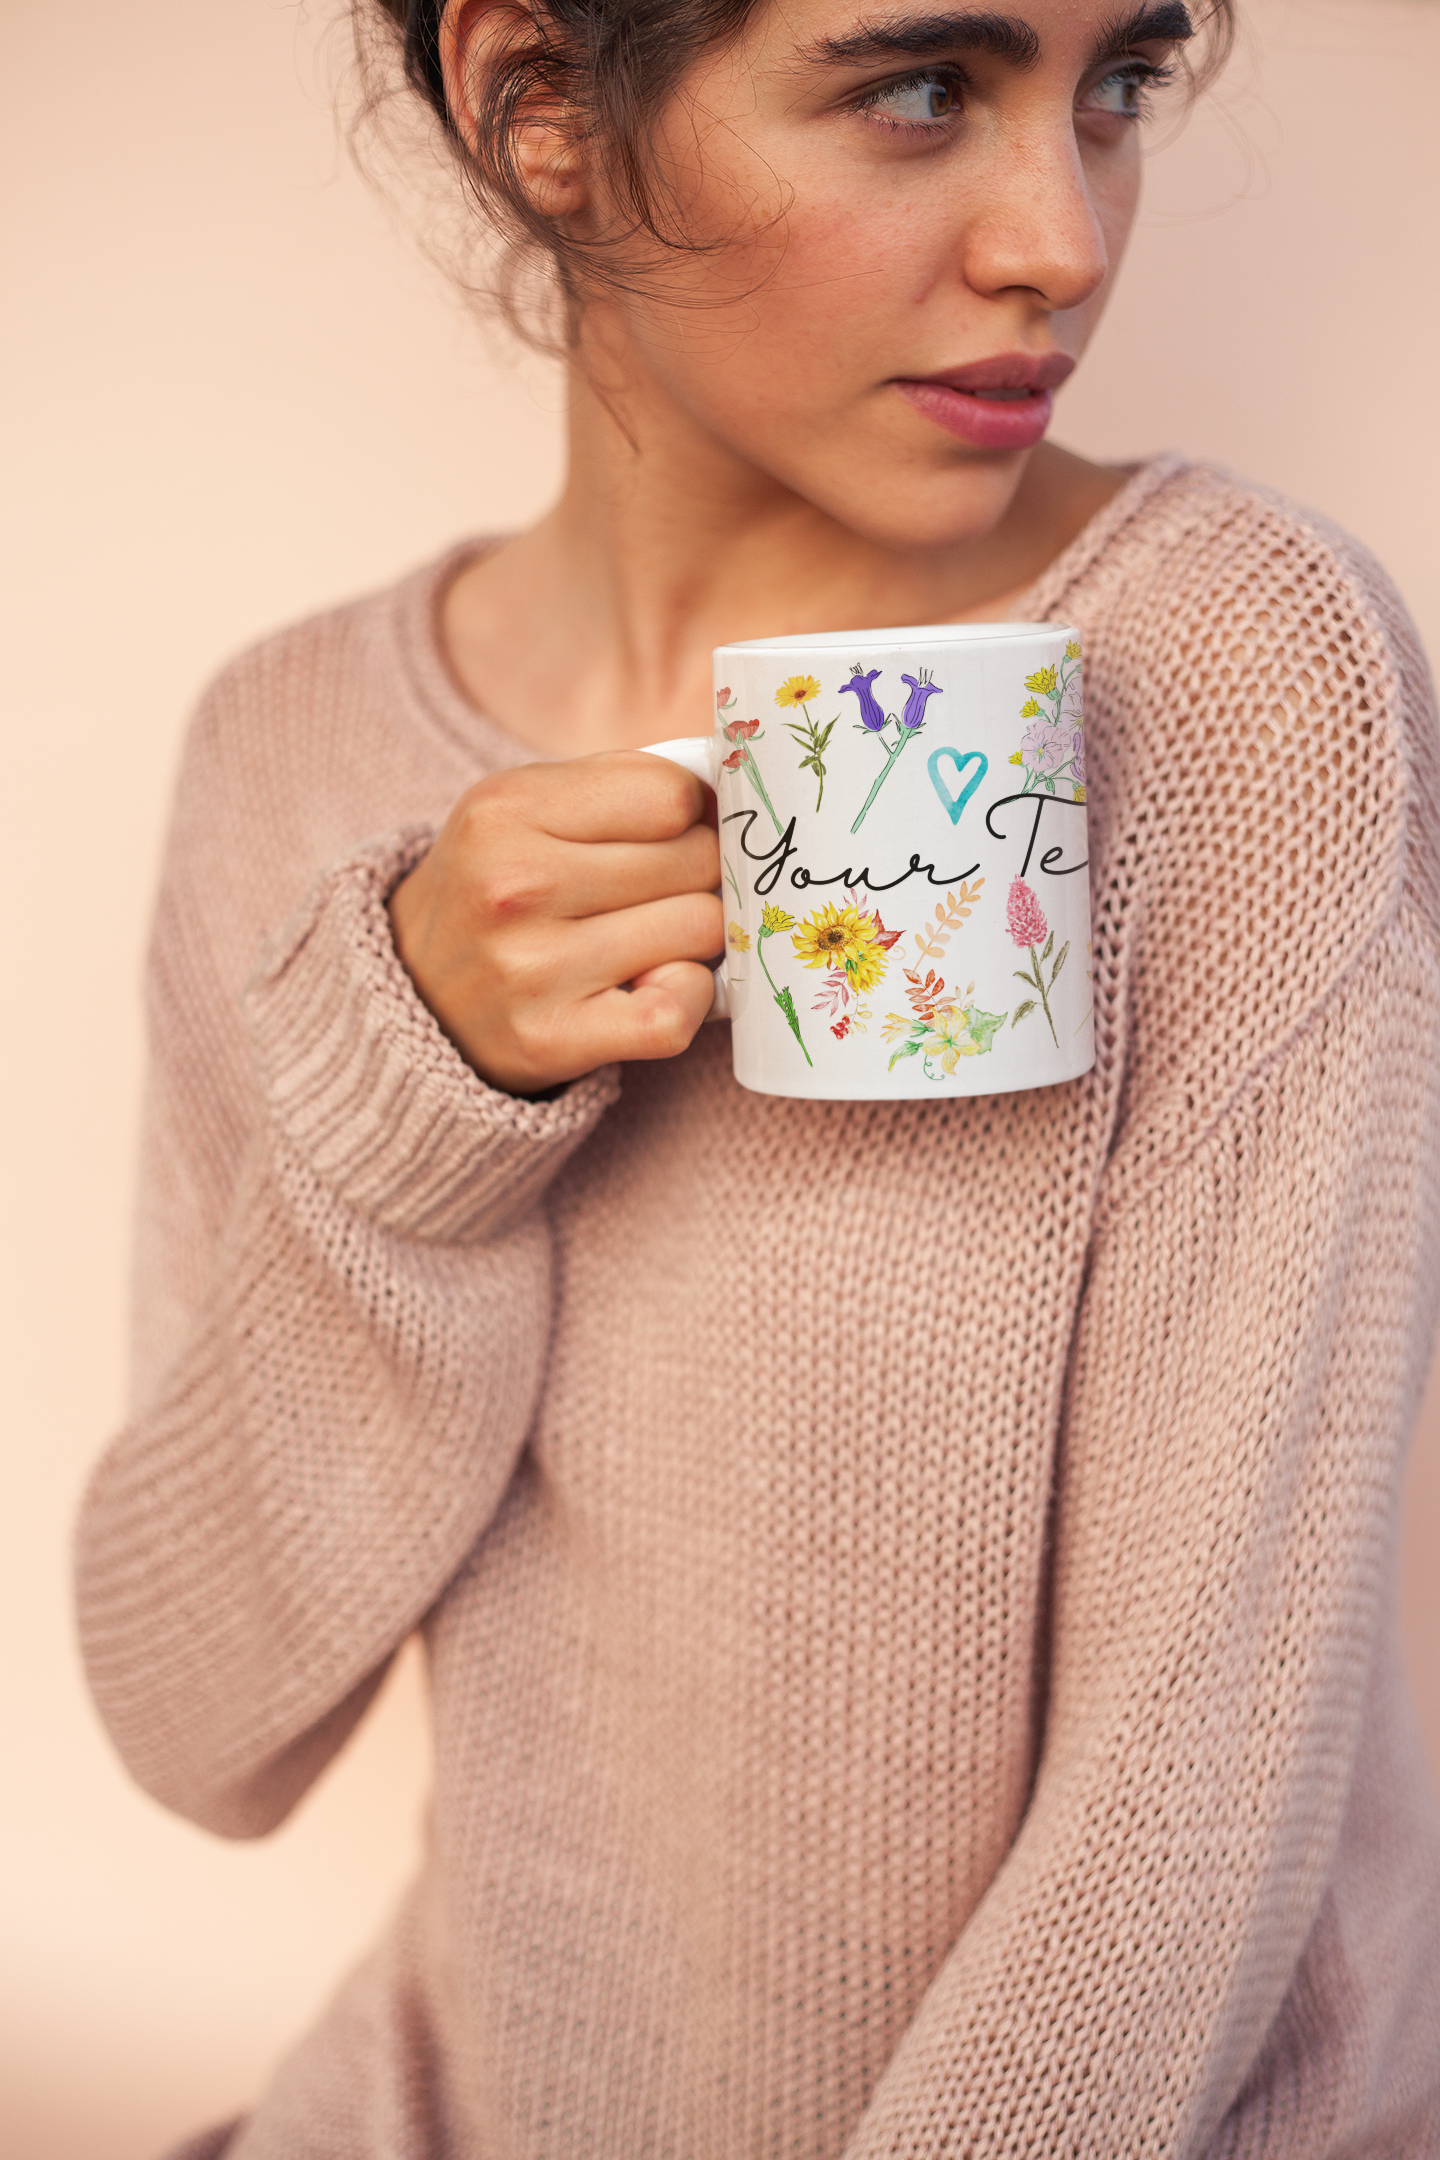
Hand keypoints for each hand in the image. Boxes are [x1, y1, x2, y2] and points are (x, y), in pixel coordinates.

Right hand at [388, 752, 722, 1095]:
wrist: (412, 992)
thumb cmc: (497, 889)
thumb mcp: (524, 807)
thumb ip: (621, 783)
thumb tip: (729, 796)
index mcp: (508, 809)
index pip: (671, 795)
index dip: (691, 814)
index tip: (672, 835)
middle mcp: (514, 885)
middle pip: (695, 861)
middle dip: (699, 875)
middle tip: (663, 892)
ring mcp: (532, 968)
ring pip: (699, 930)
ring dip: (694, 937)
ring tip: (652, 938)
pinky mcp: (551, 1039)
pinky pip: (675, 1012)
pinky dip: (688, 998)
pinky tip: (659, 985)